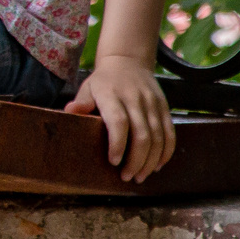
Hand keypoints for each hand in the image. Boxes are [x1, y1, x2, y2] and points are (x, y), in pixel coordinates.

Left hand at [67, 58, 174, 182]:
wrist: (128, 61)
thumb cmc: (103, 81)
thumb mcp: (88, 87)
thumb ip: (81, 102)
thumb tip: (70, 111)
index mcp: (113, 95)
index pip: (119, 122)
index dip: (118, 144)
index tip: (113, 162)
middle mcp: (135, 99)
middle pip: (141, 135)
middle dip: (136, 160)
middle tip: (127, 177)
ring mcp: (152, 103)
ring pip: (158, 137)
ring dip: (150, 161)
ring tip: (140, 176)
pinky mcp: (165, 107)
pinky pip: (170, 132)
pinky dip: (166, 152)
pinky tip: (157, 165)